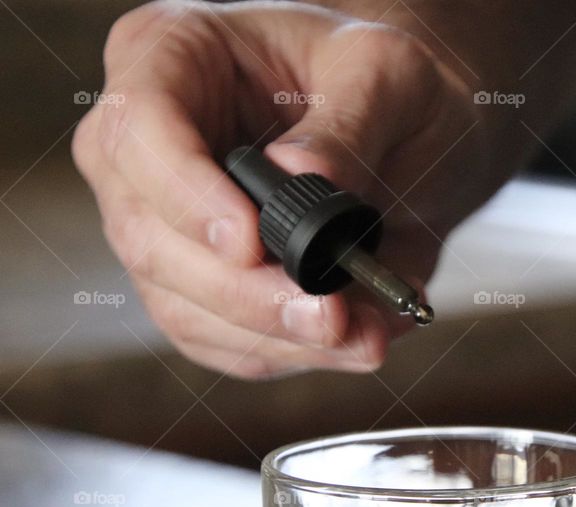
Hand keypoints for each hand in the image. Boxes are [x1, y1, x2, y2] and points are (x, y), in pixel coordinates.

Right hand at [73, 0, 489, 377]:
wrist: (409, 136)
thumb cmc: (385, 83)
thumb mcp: (387, 72)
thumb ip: (349, 124)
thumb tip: (303, 178)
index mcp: (169, 57)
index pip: (139, 130)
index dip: (186, 195)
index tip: (249, 242)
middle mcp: (146, 150)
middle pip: (149, 237)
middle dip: (243, 292)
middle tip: (332, 314)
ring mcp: (165, 226)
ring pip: (183, 308)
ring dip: (276, 336)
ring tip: (365, 335)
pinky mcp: (200, 289)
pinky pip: (225, 343)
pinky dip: (292, 353)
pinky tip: (357, 340)